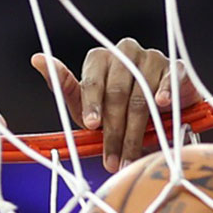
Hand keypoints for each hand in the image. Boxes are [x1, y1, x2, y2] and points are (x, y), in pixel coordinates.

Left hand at [30, 39, 198, 172]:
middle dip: (113, 131)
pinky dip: (166, 91)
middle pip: (117, 93)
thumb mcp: (85, 104)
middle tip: (111, 160)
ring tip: (130, 158)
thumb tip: (37, 59)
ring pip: (141, 95)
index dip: (92, 105)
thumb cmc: (114, 109)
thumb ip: (64, 86)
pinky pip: (170, 79)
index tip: (92, 126)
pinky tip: (163, 104)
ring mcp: (151, 58)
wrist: (157, 114)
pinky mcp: (175, 68)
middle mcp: (125, 52)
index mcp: (100, 59)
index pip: (93, 81)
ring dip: (136, 131)